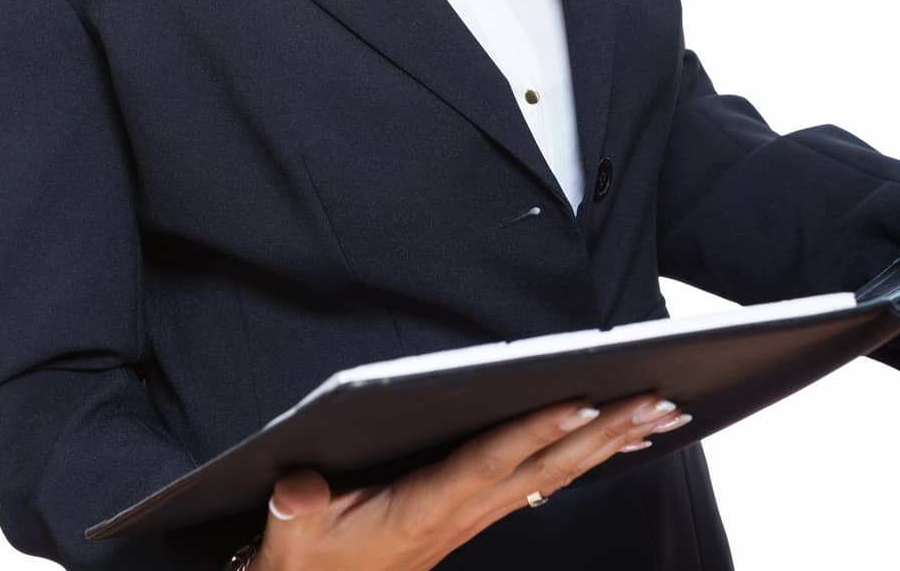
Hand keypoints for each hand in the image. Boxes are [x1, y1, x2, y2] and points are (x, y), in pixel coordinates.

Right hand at [252, 389, 691, 569]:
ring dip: (611, 442)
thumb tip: (298, 487)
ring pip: (556, 473)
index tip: (581, 399)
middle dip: (606, 431)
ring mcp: (478, 515)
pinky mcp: (479, 513)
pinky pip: (545, 480)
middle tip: (658, 400)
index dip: (535, 431)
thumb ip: (298, 511)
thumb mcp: (294, 538)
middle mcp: (465, 511)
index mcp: (427, 507)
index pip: (492, 461)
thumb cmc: (313, 558)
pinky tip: (617, 440)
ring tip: (661, 413)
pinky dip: (587, 456)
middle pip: (547, 465)